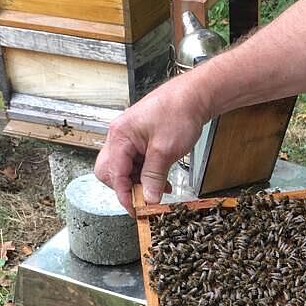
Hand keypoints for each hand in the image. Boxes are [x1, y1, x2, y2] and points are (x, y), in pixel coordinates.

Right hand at [95, 73, 209, 213]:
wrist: (194, 96)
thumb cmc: (178, 113)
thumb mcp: (165, 151)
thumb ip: (153, 177)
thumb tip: (148, 199)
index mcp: (120, 136)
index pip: (113, 173)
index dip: (124, 194)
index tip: (136, 210)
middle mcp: (119, 136)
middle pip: (111, 171)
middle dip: (126, 187)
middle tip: (144, 197)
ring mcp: (129, 137)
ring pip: (124, 169)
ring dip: (139, 181)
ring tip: (159, 188)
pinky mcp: (140, 139)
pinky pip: (136, 162)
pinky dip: (146, 173)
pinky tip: (161, 179)